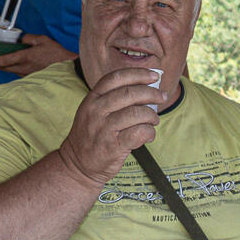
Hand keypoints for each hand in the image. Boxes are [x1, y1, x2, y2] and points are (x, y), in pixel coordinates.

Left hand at [0, 33, 73, 77]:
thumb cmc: (57, 54)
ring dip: (7, 65)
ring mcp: (27, 74)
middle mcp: (23, 68)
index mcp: (25, 57)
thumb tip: (21, 38)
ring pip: (11, 70)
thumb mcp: (43, 40)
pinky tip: (20, 63)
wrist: (68, 68)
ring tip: (6, 58)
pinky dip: (16, 68)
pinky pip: (19, 73)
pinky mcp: (31, 78)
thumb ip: (29, 38)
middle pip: (4, 67)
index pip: (4, 61)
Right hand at [56, 64, 174, 189]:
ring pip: (136, 113)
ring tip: (154, 120)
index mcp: (92, 99)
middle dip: (151, 93)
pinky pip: (138, 133)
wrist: (77, 164)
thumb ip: (113, 99)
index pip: (116, 78)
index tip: (154, 76)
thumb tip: (147, 89)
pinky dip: (149, 132)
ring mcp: (103, 129)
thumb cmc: (91, 136)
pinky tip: (149, 135)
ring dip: (151, 115)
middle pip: (129, 93)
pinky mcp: (112, 146)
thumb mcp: (93, 112)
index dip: (138, 74)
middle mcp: (95, 111)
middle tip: (161, 97)